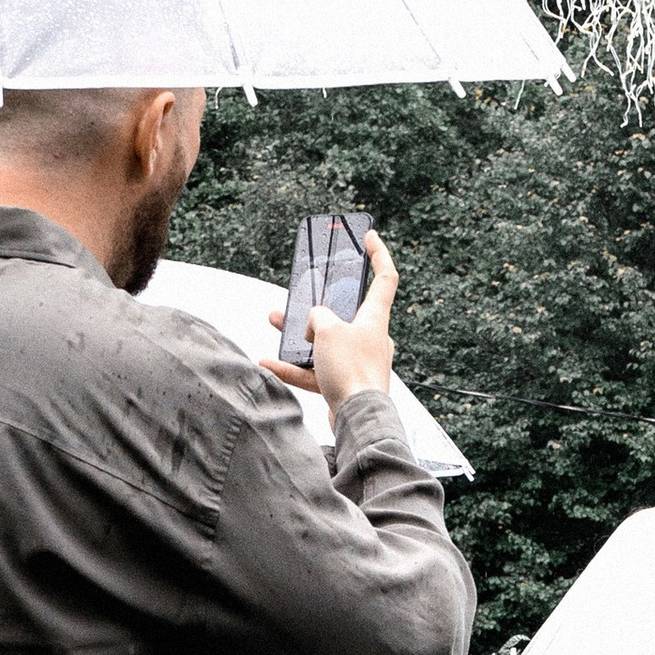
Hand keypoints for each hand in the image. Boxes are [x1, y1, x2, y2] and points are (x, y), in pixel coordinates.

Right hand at [265, 227, 397, 411]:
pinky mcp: (345, 383)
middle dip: (318, 302)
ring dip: (299, 334)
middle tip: (302, 292)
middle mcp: (370, 338)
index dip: (378, 254)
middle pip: (345, 311)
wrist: (359, 418)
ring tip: (274, 322)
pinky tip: (269, 363)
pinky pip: (316, 370)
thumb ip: (318, 316)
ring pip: (325, 341)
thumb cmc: (352, 370)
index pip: (385, 277)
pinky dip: (294, 367)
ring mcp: (358, 361)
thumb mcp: (328, 330)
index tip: (369, 236)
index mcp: (375, 318)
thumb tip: (315, 323)